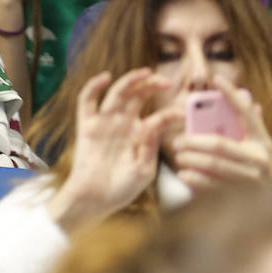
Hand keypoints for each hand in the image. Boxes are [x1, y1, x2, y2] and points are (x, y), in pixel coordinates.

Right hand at [47, 69, 179, 231]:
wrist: (96, 199)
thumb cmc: (122, 188)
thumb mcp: (145, 170)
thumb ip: (149, 147)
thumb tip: (151, 123)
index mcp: (140, 135)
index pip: (158, 116)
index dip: (171, 112)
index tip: (184, 113)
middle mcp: (123, 124)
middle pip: (138, 96)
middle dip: (152, 86)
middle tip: (166, 82)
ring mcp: (105, 123)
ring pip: (117, 93)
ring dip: (131, 81)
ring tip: (145, 73)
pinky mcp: (87, 125)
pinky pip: (87, 101)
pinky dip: (94, 86)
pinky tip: (105, 77)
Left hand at [170, 76, 271, 192]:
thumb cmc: (258, 171)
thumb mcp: (259, 148)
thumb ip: (250, 126)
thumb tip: (245, 96)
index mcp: (263, 142)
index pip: (246, 113)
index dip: (231, 95)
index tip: (215, 78)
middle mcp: (262, 160)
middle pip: (220, 145)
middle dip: (194, 141)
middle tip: (178, 141)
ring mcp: (254, 180)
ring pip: (214, 166)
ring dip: (191, 160)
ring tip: (179, 158)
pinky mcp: (244, 198)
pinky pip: (214, 187)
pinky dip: (196, 181)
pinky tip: (184, 176)